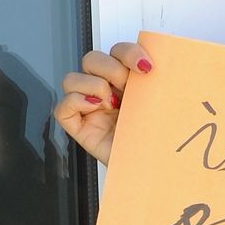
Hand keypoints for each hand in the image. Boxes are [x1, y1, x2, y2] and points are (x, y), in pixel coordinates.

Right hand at [52, 40, 153, 166]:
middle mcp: (107, 92)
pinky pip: (62, 108)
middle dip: (110, 69)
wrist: (157, 172)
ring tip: (111, 105)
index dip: (129, 53)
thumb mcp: (162, 106)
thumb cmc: (160, 141)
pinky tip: (95, 109)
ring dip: (93, 86)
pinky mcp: (80, 128)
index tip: (147, 68)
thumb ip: (156, 84)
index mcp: (128, 82)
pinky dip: (75, 102)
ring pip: (72, 78)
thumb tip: (153, 67)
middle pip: (92, 60)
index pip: (118, 52)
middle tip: (126, 89)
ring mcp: (91, 109)